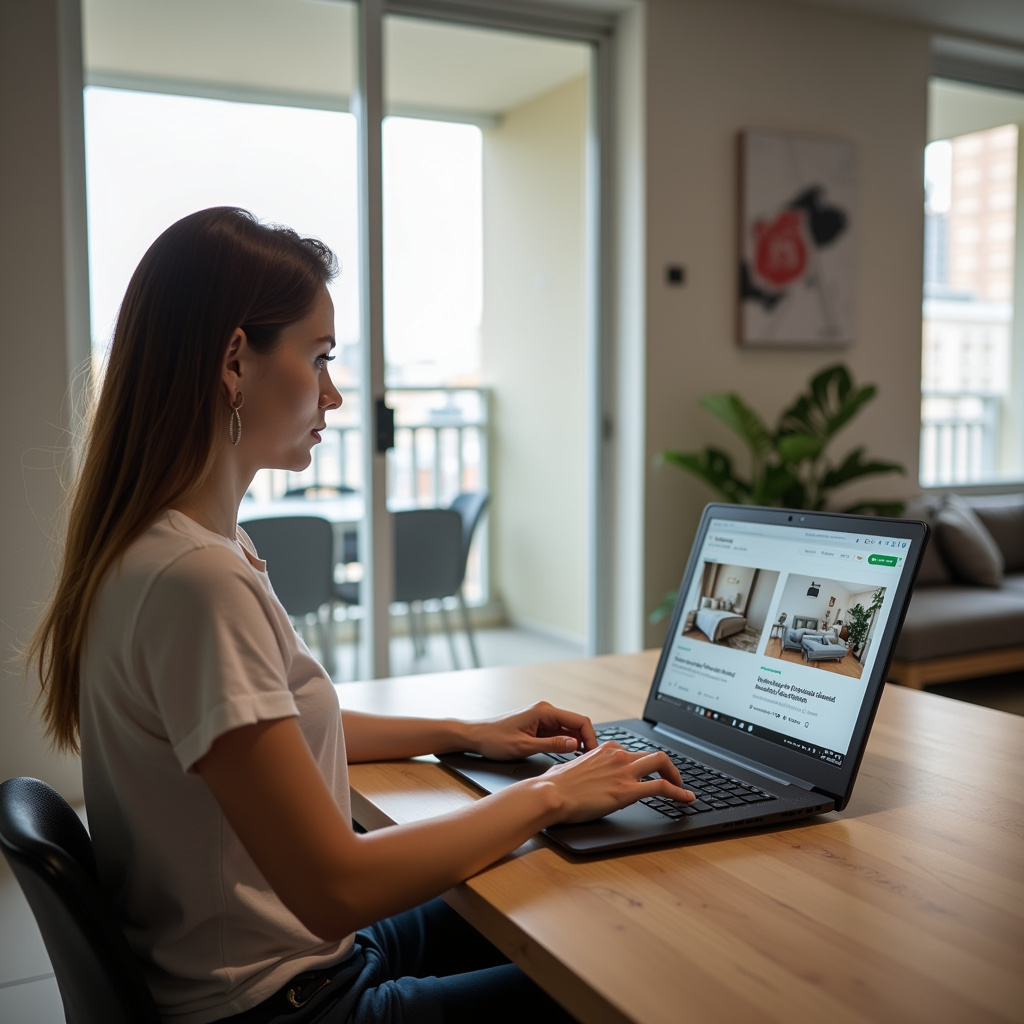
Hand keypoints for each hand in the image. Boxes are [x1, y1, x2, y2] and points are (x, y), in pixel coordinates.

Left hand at [466, 701, 598, 760]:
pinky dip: (567, 744)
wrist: (476, 736)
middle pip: (576, 724)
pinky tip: (569, 757)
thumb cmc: (495, 740)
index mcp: (544, 711)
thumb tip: (575, 745)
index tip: (594, 754)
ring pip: (569, 730)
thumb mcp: (524, 746)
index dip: (590, 737)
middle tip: (591, 761)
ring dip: (577, 743)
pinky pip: (559, 733)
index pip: (579, 720)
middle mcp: (546, 711)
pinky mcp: (539, 726)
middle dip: (586, 741)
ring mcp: (543, 718)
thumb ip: (552, 745)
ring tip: (582, 762)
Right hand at [538, 742, 695, 823]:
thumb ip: (587, 768)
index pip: (634, 753)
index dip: (646, 765)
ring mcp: (624, 771)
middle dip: (668, 768)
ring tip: (683, 790)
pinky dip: (678, 792)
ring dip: (676, 777)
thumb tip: (586, 775)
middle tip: (673, 780)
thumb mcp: (574, 767)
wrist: (551, 794)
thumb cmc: (555, 784)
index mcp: (606, 749)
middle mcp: (618, 755)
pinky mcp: (627, 790)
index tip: (650, 774)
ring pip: (662, 763)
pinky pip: (662, 787)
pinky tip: (686, 799)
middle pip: (654, 755)